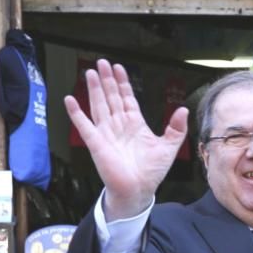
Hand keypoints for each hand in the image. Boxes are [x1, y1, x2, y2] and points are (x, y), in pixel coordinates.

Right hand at [64, 60, 188, 219]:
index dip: (123, 83)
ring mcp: (106, 132)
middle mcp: (119, 125)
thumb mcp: (169, 147)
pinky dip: (76, 113)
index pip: (127, 98)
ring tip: (90, 73)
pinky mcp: (96, 143)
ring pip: (99, 105)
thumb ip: (176, 128)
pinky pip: (84, 125)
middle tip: (101, 62)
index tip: (119, 67)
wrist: (138, 190)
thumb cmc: (151, 171)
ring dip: (94, 89)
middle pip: (111, 97)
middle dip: (107, 80)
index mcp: (135, 124)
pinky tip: (70, 100)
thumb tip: (183, 109)